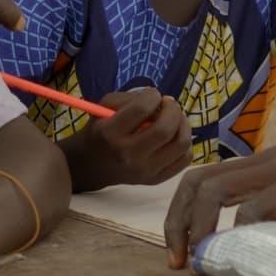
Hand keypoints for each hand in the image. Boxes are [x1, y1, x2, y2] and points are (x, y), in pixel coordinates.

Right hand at [64, 89, 189, 190]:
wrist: (90, 166)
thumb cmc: (99, 131)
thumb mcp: (103, 107)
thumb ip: (130, 99)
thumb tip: (159, 100)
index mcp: (111, 133)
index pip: (141, 109)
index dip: (153, 95)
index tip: (153, 95)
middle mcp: (128, 155)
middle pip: (165, 129)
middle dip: (173, 109)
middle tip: (168, 104)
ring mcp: (144, 171)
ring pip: (181, 144)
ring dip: (183, 124)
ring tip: (175, 118)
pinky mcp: (155, 180)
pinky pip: (184, 159)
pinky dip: (184, 143)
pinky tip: (174, 136)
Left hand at [162, 123, 275, 267]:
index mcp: (273, 160)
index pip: (208, 177)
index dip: (187, 212)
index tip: (188, 251)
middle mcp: (270, 159)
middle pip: (197, 180)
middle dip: (176, 222)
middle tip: (178, 263)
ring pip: (213, 191)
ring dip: (196, 229)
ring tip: (197, 265)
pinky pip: (253, 209)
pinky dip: (236, 234)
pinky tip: (235, 256)